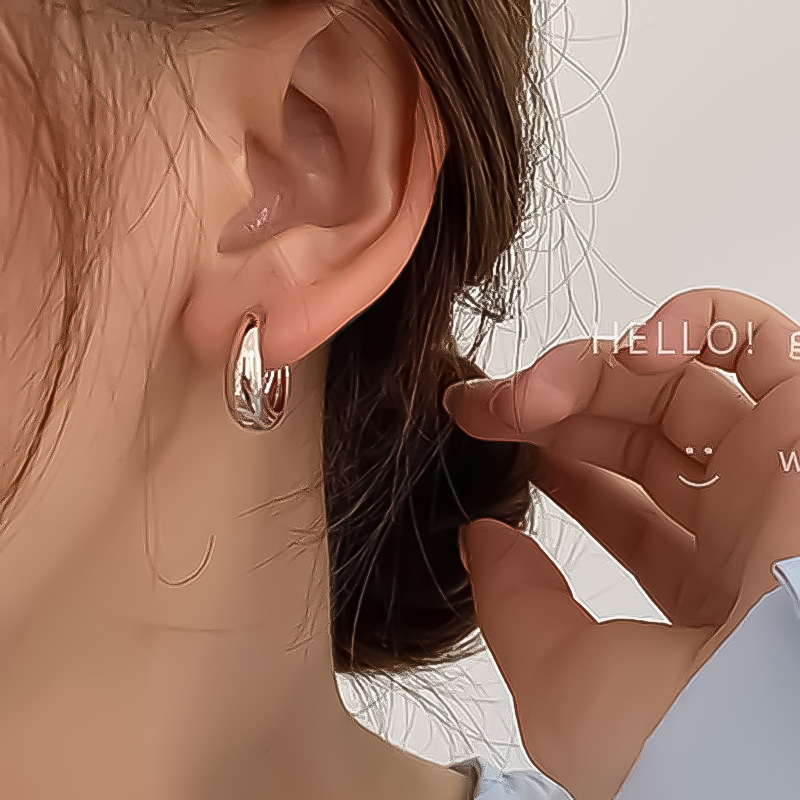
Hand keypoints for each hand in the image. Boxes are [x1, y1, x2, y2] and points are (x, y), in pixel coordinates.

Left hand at [442, 288, 799, 799]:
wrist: (786, 719)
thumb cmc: (690, 738)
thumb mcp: (567, 692)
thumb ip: (516, 611)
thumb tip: (482, 540)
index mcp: (705, 591)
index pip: (625, 506)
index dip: (559, 466)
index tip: (487, 442)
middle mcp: (747, 525)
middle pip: (637, 434)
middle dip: (551, 411)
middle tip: (483, 409)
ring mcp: (778, 467)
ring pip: (678, 382)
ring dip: (594, 369)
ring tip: (532, 393)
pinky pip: (757, 337)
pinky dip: (692, 321)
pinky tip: (635, 348)